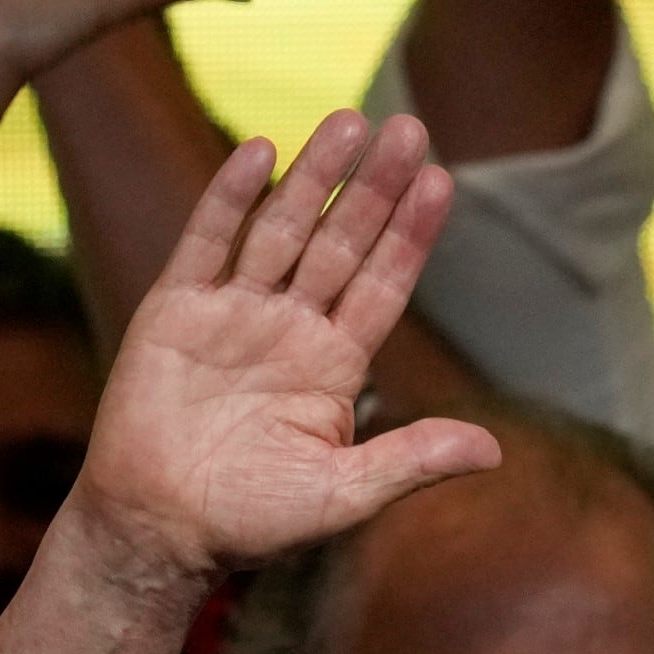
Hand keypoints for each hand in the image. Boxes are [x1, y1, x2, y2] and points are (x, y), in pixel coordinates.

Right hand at [69, 116, 501, 582]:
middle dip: (374, 188)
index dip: (410, 234)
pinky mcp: (176, 309)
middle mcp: (289, 327)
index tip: (442, 182)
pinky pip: (208, 242)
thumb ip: (411, 462)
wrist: (158, 531)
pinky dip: (231, 198)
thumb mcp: (343, 495)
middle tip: (409, 129)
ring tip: (349, 123)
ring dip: (314, 178)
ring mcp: (233, 312)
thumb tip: (495, 451)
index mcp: (333, 364)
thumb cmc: (251, 521)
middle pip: (340, 243)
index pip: (383, 284)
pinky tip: (261, 153)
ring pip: (281, 229)